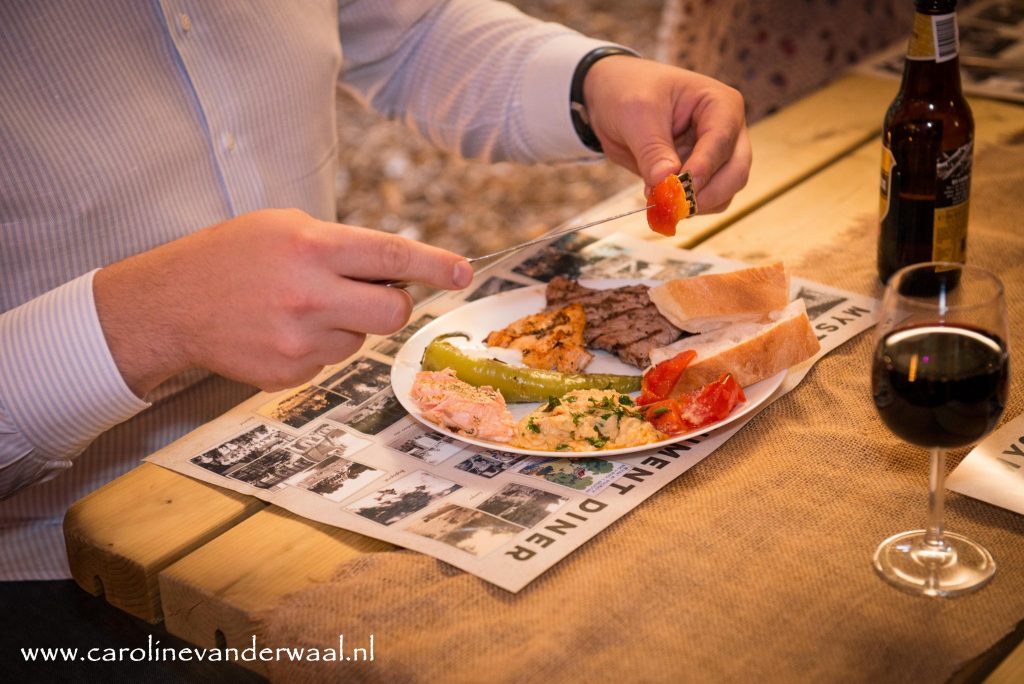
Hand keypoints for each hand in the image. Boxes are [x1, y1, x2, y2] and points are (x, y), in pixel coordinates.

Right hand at [94, 209, 472, 395]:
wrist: (172, 304)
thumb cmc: (231, 256)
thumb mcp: (285, 226)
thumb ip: (342, 246)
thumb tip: (398, 273)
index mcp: (311, 246)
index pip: (393, 257)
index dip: (435, 266)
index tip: (463, 272)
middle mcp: (309, 294)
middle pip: (392, 313)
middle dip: (392, 305)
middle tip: (369, 294)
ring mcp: (298, 340)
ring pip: (361, 340)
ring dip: (347, 325)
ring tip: (300, 307)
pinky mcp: (288, 373)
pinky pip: (331, 361)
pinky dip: (319, 346)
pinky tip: (283, 329)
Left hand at [582, 56, 750, 212]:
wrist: (611, 98)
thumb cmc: (629, 91)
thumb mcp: (637, 115)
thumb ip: (653, 150)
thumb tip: (666, 181)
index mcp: (720, 104)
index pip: (722, 140)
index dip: (704, 166)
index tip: (681, 186)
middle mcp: (727, 131)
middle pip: (735, 172)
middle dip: (706, 193)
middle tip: (673, 204)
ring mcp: (715, 156)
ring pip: (724, 192)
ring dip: (694, 203)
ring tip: (658, 197)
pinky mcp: (699, 176)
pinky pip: (703, 201)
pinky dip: (684, 206)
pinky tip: (658, 196)